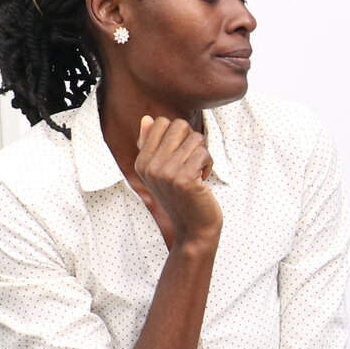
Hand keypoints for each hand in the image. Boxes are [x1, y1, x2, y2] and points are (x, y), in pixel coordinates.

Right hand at [129, 115, 221, 249]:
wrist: (193, 229)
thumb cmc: (181, 197)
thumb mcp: (160, 172)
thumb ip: (152, 145)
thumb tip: (147, 118)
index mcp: (142, 162)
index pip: (161, 122)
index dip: (178, 135)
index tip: (179, 155)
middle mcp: (150, 166)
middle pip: (179, 125)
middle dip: (192, 140)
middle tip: (190, 162)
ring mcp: (166, 173)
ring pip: (195, 138)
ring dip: (202, 154)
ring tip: (196, 172)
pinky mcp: (184, 179)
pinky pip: (204, 152)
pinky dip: (208, 164)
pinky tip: (202, 180)